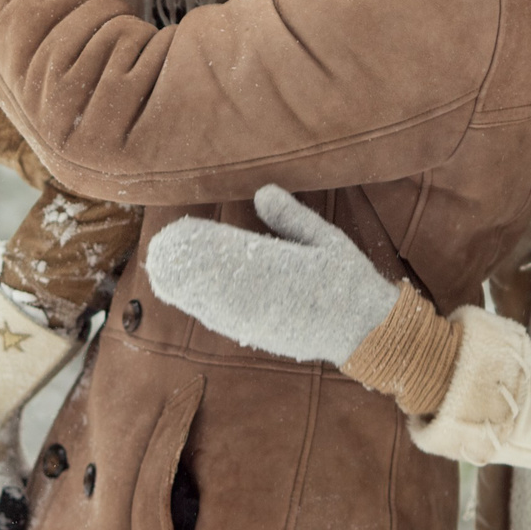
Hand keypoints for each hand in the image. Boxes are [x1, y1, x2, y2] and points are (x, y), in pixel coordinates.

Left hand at [142, 185, 401, 364]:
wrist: (368, 335)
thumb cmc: (350, 283)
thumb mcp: (328, 242)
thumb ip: (293, 218)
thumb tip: (262, 192)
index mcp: (284, 273)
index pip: (232, 256)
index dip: (203, 244)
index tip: (183, 229)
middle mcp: (266, 302)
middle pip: (213, 282)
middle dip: (186, 265)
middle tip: (161, 248)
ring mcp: (260, 324)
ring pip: (212, 305)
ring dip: (187, 286)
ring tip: (163, 268)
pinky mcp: (260, 337)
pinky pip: (223, 321)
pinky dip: (201, 305)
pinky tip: (186, 293)